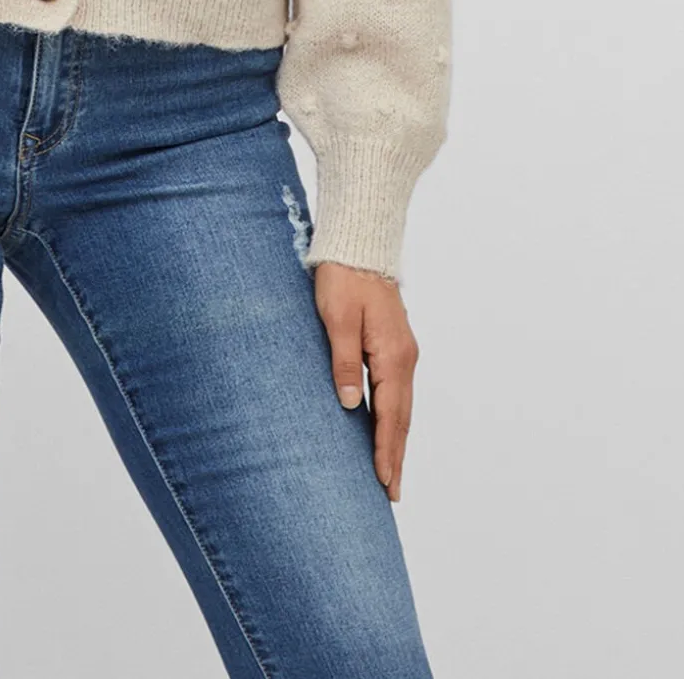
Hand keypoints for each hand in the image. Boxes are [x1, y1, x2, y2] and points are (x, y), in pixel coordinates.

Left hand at [313, 261, 417, 501]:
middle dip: (397, 457)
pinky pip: (396, 392)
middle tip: (393, 495)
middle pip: (402, 418)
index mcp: (392, 355)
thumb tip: (349, 405)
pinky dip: (394, 418)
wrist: (359, 246)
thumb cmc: (344, 278)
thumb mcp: (337, 319)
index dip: (386, 451)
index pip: (390, 415)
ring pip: (401, 407)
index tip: (384, 483)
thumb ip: (344, 362)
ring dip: (397, 440)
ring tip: (390, 473)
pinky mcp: (394, 346)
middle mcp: (404, 358)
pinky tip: (386, 430)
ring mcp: (402, 352)